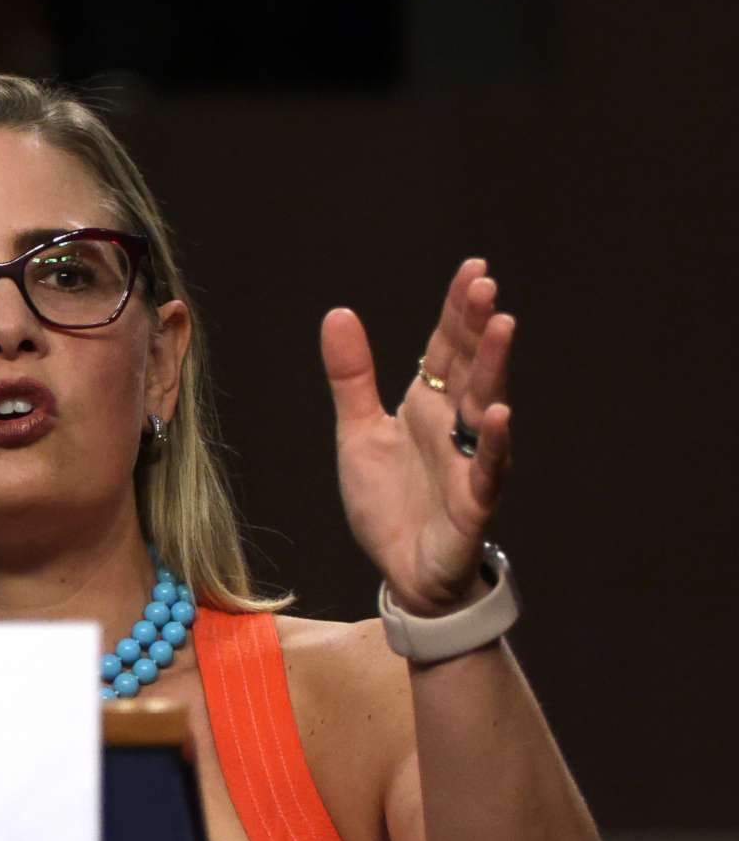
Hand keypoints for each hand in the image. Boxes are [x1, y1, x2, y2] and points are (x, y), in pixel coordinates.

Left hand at [321, 258, 514, 615]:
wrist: (403, 571)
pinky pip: (486, 468)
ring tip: (501, 326)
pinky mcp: (474, 501)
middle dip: (476, 326)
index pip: (444, 349)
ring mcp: (468, 461)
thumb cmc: (390, 501)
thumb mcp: (359, 431)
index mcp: (427, 406)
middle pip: (468, 368)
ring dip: (493, 367)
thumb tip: (339, 313)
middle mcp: (454, 426)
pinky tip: (495, 412)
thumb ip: (351, 376)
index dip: (457, 311)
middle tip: (484, 283)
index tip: (473, 269)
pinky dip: (491, 441)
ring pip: (483, 406)